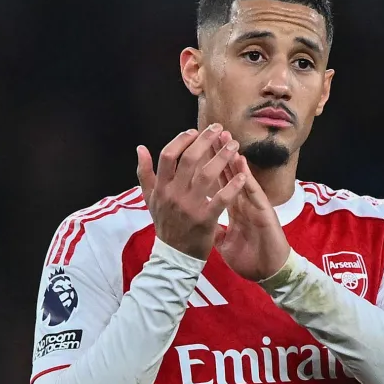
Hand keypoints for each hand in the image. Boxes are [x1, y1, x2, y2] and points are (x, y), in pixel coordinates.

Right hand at [135, 125, 245, 259]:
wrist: (174, 255)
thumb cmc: (165, 223)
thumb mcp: (149, 198)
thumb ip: (144, 173)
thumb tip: (140, 148)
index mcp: (161, 187)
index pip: (168, 156)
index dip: (181, 140)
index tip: (194, 130)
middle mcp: (173, 194)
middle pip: (189, 160)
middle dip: (205, 141)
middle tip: (219, 129)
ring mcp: (189, 207)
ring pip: (206, 175)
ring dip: (222, 157)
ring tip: (233, 145)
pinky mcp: (205, 220)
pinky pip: (220, 199)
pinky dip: (232, 187)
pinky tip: (243, 175)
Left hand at [209, 137, 290, 280]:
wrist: (268, 273)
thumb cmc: (250, 258)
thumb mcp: (224, 244)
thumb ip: (214, 229)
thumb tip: (200, 224)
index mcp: (233, 208)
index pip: (217, 181)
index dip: (207, 164)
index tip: (196, 147)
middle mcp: (243, 203)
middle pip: (229, 173)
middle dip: (219, 152)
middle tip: (210, 131)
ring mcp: (254, 206)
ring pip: (242, 177)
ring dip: (234, 158)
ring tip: (226, 138)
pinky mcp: (264, 214)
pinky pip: (254, 194)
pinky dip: (246, 179)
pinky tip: (241, 164)